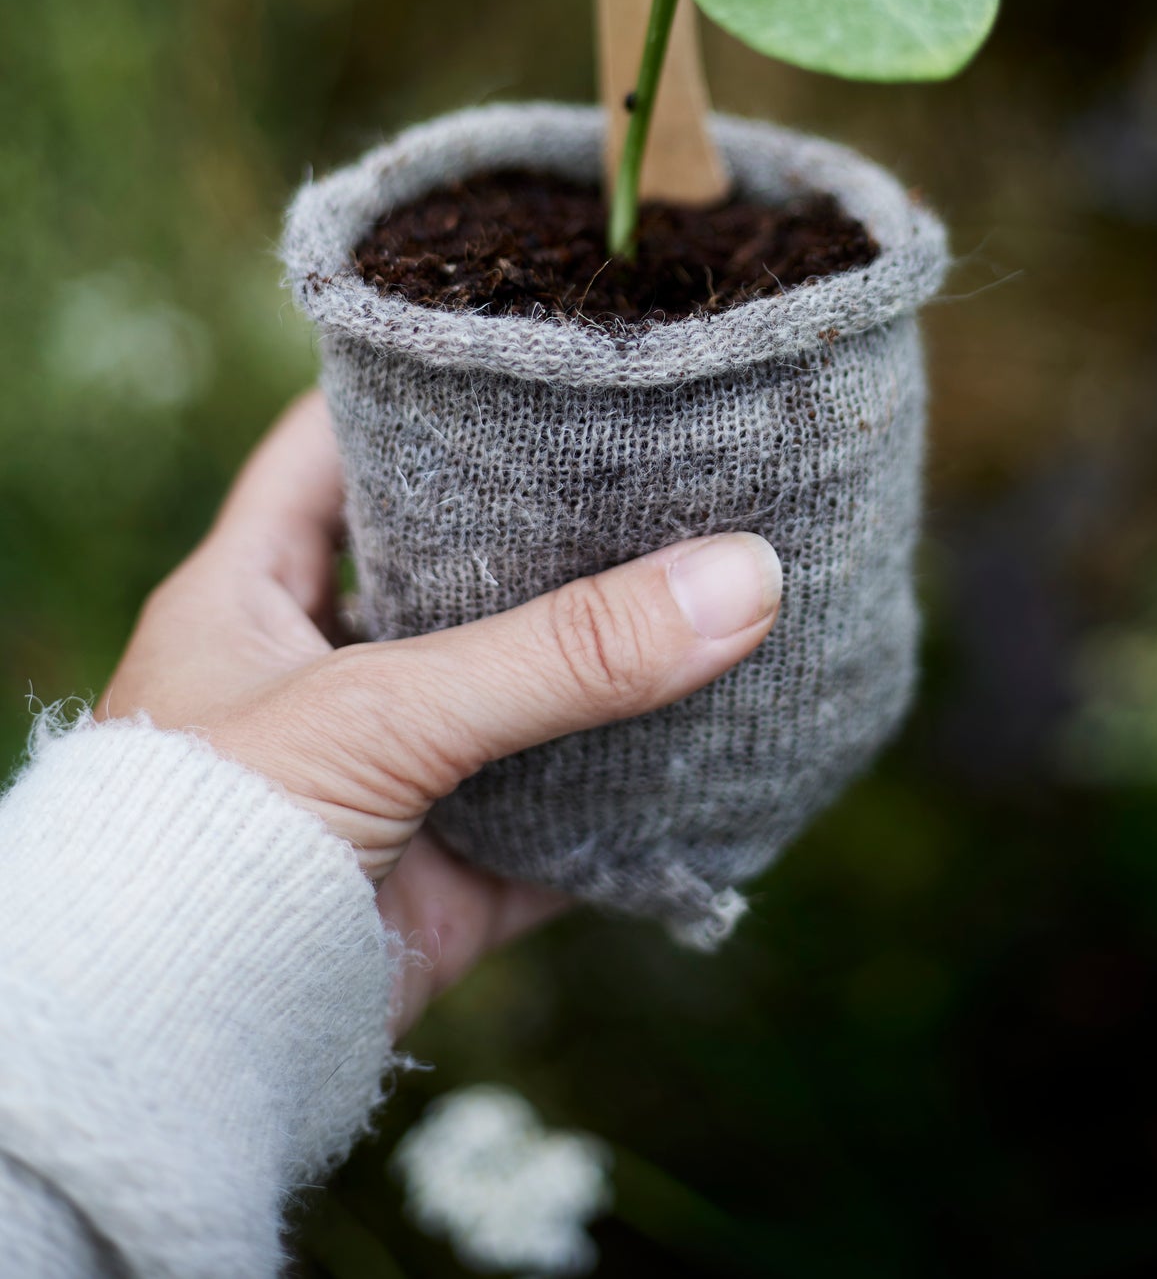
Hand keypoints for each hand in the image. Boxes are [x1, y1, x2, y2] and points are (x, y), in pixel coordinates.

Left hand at [98, 392, 780, 1029]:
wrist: (177, 1049)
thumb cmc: (221, 835)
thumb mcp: (387, 707)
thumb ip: (560, 650)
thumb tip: (745, 575)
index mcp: (252, 593)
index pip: (334, 445)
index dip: (417, 389)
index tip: (527, 343)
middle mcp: (321, 672)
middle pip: (450, 562)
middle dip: (548, 522)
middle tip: (663, 455)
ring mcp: (389, 776)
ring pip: (518, 690)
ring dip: (605, 656)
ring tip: (720, 575)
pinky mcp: (446, 877)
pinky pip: (564, 821)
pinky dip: (635, 795)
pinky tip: (723, 740)